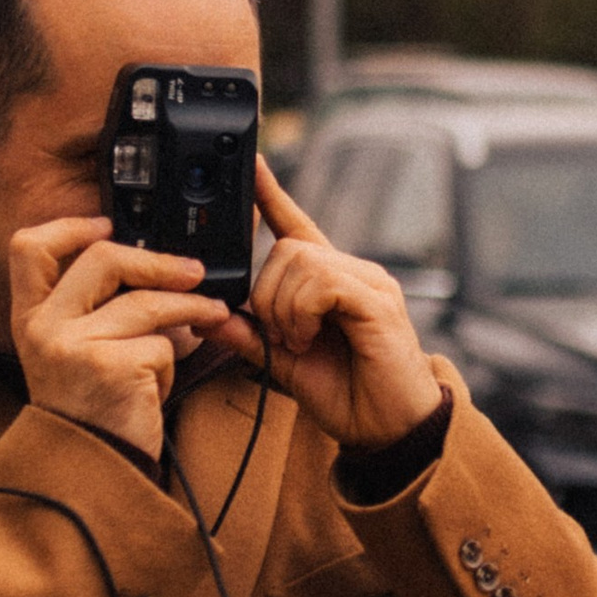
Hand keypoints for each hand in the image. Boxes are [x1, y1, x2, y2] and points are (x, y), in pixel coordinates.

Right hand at [11, 219, 233, 459]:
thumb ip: (99, 310)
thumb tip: (158, 267)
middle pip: (102, 259)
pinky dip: (171, 365)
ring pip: (146, 303)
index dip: (69, 227)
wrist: (90, 472)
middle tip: (194, 272)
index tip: (106, 224)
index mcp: (29, 318)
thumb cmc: (93, 411)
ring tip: (214, 315)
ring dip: (190, 308)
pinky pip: (160, 346)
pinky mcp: (109, 366)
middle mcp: (43, 327)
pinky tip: (159, 385)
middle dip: (158, 261)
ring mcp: (72, 345)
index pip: (29, 247)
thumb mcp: (78, 353)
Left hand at [221, 156, 443, 447]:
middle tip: (282, 336)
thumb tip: (208, 314)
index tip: (251, 166)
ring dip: (284, 308)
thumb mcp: (284, 364)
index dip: (271, 196)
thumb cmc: (348, 396)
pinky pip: (322, 284)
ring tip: (299, 343)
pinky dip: (303, 313)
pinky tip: (310, 340)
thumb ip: (250, 336)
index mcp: (330, 283)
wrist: (389, 431)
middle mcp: (353, 273)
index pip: (297, 226)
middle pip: (287, 248)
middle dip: (267, 294)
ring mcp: (369, 283)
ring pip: (300, 262)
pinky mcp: (377, 301)